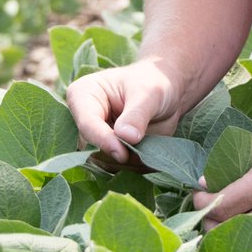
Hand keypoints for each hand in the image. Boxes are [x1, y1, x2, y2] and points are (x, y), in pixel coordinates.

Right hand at [65, 59, 184, 163]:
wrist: (168, 91)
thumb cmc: (154, 82)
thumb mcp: (149, 93)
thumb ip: (136, 115)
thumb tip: (126, 137)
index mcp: (83, 95)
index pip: (86, 124)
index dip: (103, 140)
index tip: (122, 153)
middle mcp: (84, 120)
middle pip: (91, 149)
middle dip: (117, 155)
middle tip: (142, 150)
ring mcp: (96, 139)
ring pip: (104, 163)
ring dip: (128, 162)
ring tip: (149, 144)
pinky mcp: (109, 153)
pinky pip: (117, 170)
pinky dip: (134, 167)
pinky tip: (149, 152)